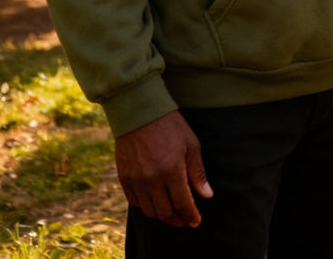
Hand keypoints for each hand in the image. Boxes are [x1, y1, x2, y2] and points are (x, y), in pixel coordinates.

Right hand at [114, 111, 213, 227]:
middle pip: (166, 212)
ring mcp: (136, 180)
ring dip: (162, 216)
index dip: (191, 216)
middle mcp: (152, 179)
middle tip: (185, 221)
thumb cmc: (170, 125)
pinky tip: (155, 203)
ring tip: (172, 214)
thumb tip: (207, 195)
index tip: (196, 222)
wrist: (140, 111)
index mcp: (172, 170)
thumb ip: (197, 172)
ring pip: (150, 211)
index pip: (183, 203)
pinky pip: (135, 202)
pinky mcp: (124, 177)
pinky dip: (146, 207)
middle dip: (178, 220)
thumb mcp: (190, 144)